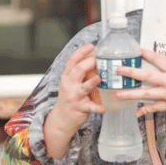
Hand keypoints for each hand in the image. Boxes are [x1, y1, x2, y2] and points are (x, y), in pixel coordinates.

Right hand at [43, 43, 104, 157]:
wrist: (62, 118)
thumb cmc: (71, 97)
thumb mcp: (72, 82)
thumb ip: (82, 72)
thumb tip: (96, 58)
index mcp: (68, 76)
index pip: (73, 60)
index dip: (82, 51)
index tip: (91, 46)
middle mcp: (69, 85)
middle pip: (77, 70)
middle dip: (88, 63)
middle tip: (99, 59)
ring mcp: (74, 96)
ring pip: (83, 88)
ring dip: (91, 82)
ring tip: (99, 78)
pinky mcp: (80, 108)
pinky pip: (89, 107)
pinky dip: (96, 108)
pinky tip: (103, 109)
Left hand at [117, 48, 165, 127]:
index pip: (159, 59)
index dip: (148, 54)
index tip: (138, 49)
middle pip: (147, 77)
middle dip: (131, 73)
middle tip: (118, 70)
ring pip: (146, 94)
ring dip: (131, 94)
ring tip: (117, 94)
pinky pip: (155, 108)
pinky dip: (146, 111)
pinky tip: (136, 113)